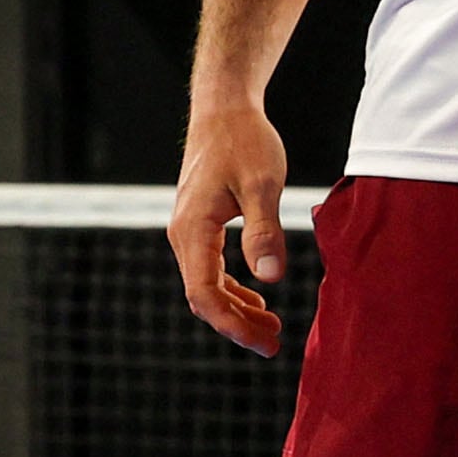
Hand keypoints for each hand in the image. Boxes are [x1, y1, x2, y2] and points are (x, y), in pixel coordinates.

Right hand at [168, 103, 291, 355]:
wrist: (224, 111)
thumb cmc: (245, 142)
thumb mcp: (263, 185)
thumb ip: (264, 231)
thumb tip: (271, 278)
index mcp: (192, 230)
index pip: (203, 293)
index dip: (231, 323)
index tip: (263, 342)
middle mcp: (183, 235)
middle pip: (204, 297)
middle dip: (237, 324)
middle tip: (274, 345)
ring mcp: (189, 231)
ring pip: (207, 285)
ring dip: (236, 309)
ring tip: (271, 329)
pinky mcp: (200, 225)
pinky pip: (210, 269)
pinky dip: (233, 289)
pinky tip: (257, 299)